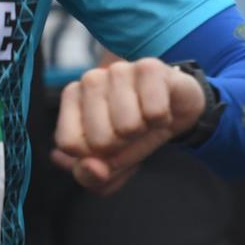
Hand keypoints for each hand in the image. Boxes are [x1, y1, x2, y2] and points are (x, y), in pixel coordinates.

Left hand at [51, 58, 205, 195]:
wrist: (176, 109)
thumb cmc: (135, 134)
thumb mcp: (110, 164)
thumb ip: (91, 176)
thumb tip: (93, 168)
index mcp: (72, 98)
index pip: (69, 143)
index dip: (93, 157)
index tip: (106, 146)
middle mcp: (90, 79)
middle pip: (99, 140)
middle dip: (121, 146)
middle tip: (130, 131)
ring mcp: (119, 70)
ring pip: (128, 126)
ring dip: (143, 132)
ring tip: (145, 119)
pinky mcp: (150, 67)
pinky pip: (154, 112)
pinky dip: (162, 121)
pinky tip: (160, 109)